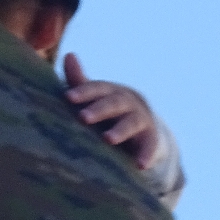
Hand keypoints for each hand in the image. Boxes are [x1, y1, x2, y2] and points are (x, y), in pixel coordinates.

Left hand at [63, 53, 160, 168]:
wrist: (141, 127)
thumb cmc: (107, 111)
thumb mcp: (94, 98)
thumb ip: (79, 81)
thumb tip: (69, 54)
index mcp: (111, 92)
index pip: (97, 88)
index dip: (83, 91)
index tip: (68, 97)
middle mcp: (127, 102)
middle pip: (114, 103)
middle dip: (99, 109)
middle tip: (83, 117)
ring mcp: (141, 120)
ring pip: (131, 123)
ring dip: (120, 130)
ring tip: (107, 139)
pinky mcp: (151, 139)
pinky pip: (150, 146)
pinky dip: (146, 155)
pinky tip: (140, 165)